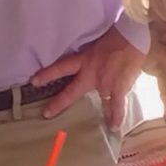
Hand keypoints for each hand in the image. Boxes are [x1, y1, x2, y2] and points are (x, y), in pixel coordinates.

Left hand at [31, 26, 145, 129]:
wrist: (131, 38)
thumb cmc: (115, 38)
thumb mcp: (96, 46)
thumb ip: (91, 58)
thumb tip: (88, 64)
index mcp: (84, 60)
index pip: (60, 67)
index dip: (47, 74)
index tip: (33, 81)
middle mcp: (90, 73)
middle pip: (71, 90)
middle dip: (58, 102)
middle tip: (46, 113)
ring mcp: (104, 83)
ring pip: (99, 102)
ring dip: (101, 114)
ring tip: (94, 126)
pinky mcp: (118, 88)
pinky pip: (117, 105)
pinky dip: (116, 116)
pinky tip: (115, 127)